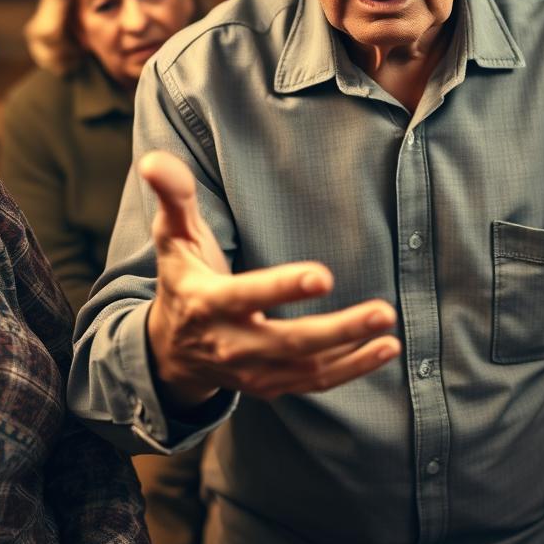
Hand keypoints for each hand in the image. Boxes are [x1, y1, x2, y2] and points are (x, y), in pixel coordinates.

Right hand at [141, 151, 402, 409]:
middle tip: (382, 311)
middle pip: (288, 341)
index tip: (323, 274)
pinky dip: (352, 369)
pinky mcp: (271, 385)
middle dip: (338, 329)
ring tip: (390, 331)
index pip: (247, 296)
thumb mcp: (173, 239)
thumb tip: (153, 158)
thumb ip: (173, 198)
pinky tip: (385, 349)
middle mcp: (230, 343)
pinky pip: (315, 383)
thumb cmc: (181, 280)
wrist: (170, 352)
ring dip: (353, 351)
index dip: (283, 287)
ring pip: (307, 368)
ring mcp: (252, 371)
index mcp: (207, 302)